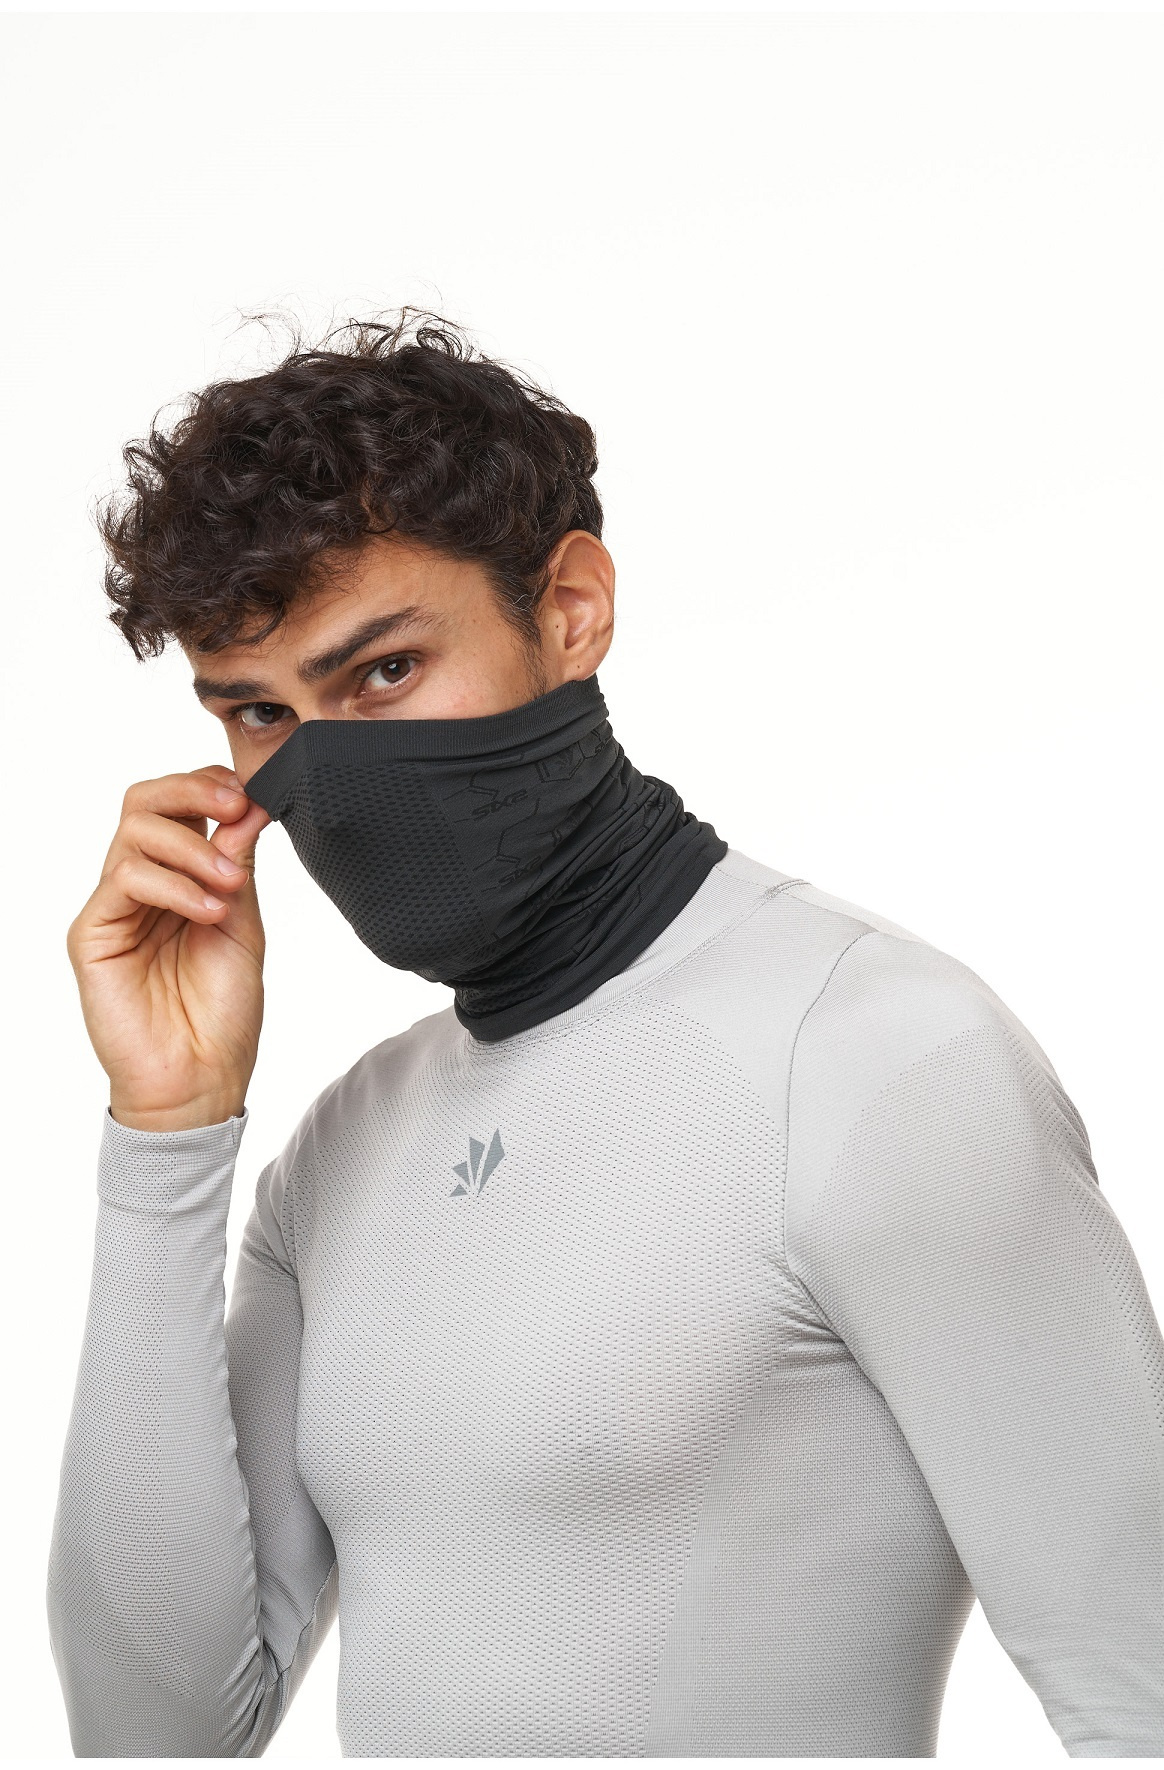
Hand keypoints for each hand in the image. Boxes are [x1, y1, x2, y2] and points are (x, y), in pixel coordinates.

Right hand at [67, 764, 270, 1131]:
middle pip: (144, 802)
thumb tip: (249, 806)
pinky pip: (125, 878)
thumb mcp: (244, 925)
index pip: (177, 806)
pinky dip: (174, 885)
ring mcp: (114, 907)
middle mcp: (142, 887)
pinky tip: (208, 911)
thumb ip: (239, 866)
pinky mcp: (93, 933)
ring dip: (193, 847)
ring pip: (134, 831)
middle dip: (192, 790)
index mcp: (178, 879)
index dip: (209, 787)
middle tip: (234, 807)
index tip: (250, 797)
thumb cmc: (222, 1012)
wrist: (202, 1078)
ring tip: (229, 888)